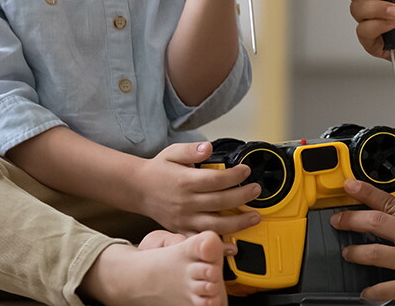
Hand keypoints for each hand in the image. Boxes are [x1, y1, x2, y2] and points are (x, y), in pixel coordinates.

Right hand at [134, 141, 263, 235]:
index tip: (246, 171)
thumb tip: (208, 148)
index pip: (216, 180)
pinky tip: (232, 246)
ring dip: (238, 223)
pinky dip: (217, 245)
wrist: (138, 189)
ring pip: (215, 225)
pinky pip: (201, 240)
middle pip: (220, 202)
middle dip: (243, 197)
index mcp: (185, 181)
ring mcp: (184, 219)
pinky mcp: (181, 230)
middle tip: (256, 190)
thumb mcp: (172, 152)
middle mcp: (185, 202)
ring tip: (254, 217)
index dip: (235, 176)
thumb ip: (192, 149)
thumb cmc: (158, 170)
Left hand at [332, 179, 394, 304]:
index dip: (364, 192)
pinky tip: (366, 292)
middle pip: (373, 221)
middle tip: (338, 220)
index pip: (388, 200)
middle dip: (349, 219)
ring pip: (371, 253)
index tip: (349, 187)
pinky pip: (383, 288)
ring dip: (354, 253)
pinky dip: (371, 292)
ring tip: (347, 253)